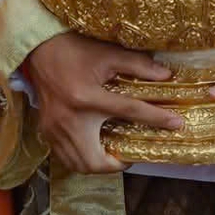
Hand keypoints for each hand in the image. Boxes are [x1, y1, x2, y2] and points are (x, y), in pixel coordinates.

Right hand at [24, 32, 180, 173]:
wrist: (38, 49)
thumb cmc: (74, 49)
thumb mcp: (108, 53)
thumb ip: (138, 65)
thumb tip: (165, 75)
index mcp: (87, 97)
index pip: (129, 112)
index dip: (156, 118)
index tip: (176, 124)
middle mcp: (69, 119)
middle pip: (94, 161)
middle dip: (116, 164)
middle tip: (130, 154)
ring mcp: (54, 129)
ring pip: (78, 165)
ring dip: (98, 165)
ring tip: (114, 153)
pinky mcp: (46, 130)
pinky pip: (65, 157)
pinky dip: (82, 159)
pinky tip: (93, 147)